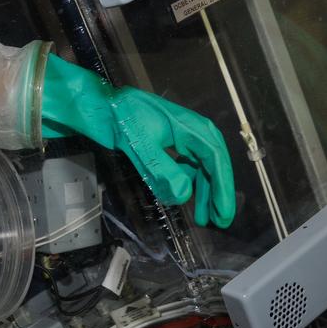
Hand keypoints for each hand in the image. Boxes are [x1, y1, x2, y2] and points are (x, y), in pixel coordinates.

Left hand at [40, 54, 235, 227]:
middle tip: (218, 221)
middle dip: (216, 194)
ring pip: (201, 167)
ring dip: (203, 191)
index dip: (221, 189)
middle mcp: (194, 131)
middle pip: (213, 165)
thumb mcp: (141, 146)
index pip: (215, 160)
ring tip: (203, 217)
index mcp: (191, 128)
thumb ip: (163, 170)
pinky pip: (188, 164)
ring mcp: (184, 136)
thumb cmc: (122, 120)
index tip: (223, 213)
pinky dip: (189, 181)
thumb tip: (183, 196)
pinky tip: (184, 197)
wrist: (103, 105)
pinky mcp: (174, 141)